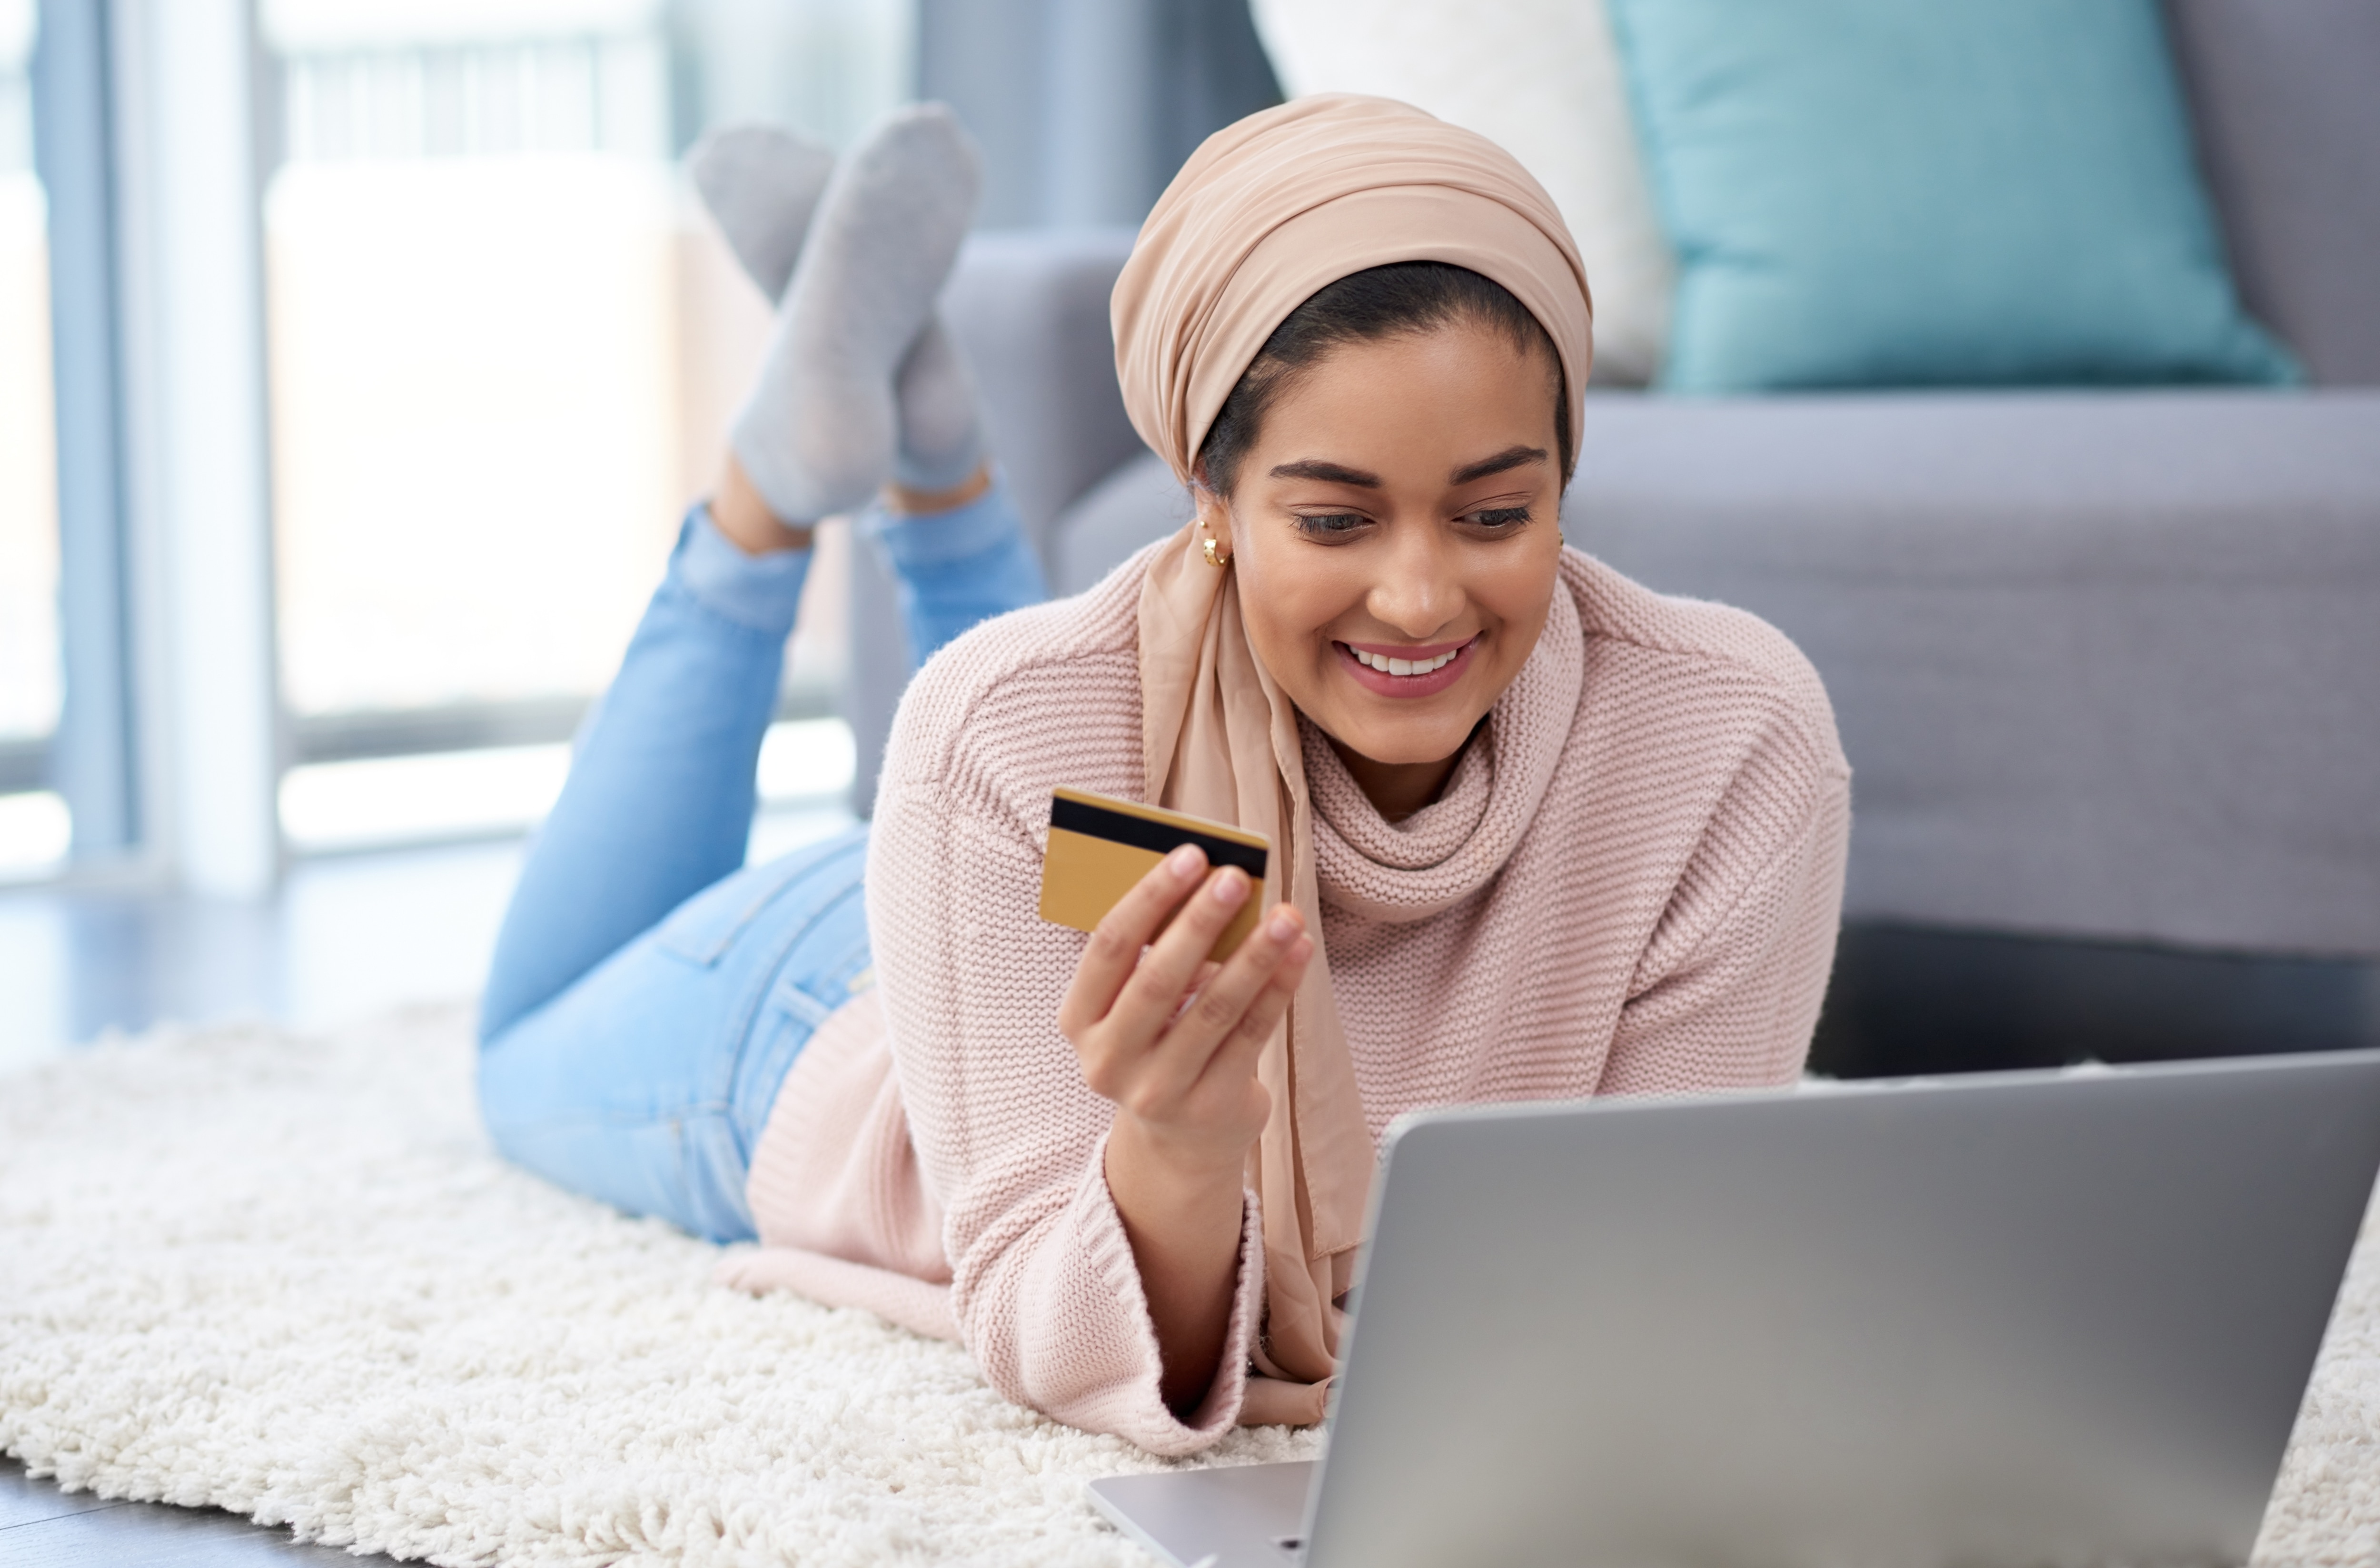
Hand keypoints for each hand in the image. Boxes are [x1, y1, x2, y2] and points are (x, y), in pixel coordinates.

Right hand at [1057, 843, 1314, 1410]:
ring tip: (1285, 914)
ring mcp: (1160, 1090)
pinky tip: (1299, 953)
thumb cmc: (1158, 1040)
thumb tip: (1214, 891)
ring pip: (1213, 1011)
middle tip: (1235, 877)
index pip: (1108, 949)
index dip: (1148, 899)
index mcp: (1080, 1021)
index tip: (1189, 855)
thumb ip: (1158, 954)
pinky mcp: (1212, 1106)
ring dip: (1254, 956)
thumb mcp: (1137, 1004)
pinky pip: (1252, 1037)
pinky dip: (1277, 989)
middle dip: (1200, 923)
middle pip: (1158, 980)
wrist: (1180, 1138)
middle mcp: (1110, 1060)